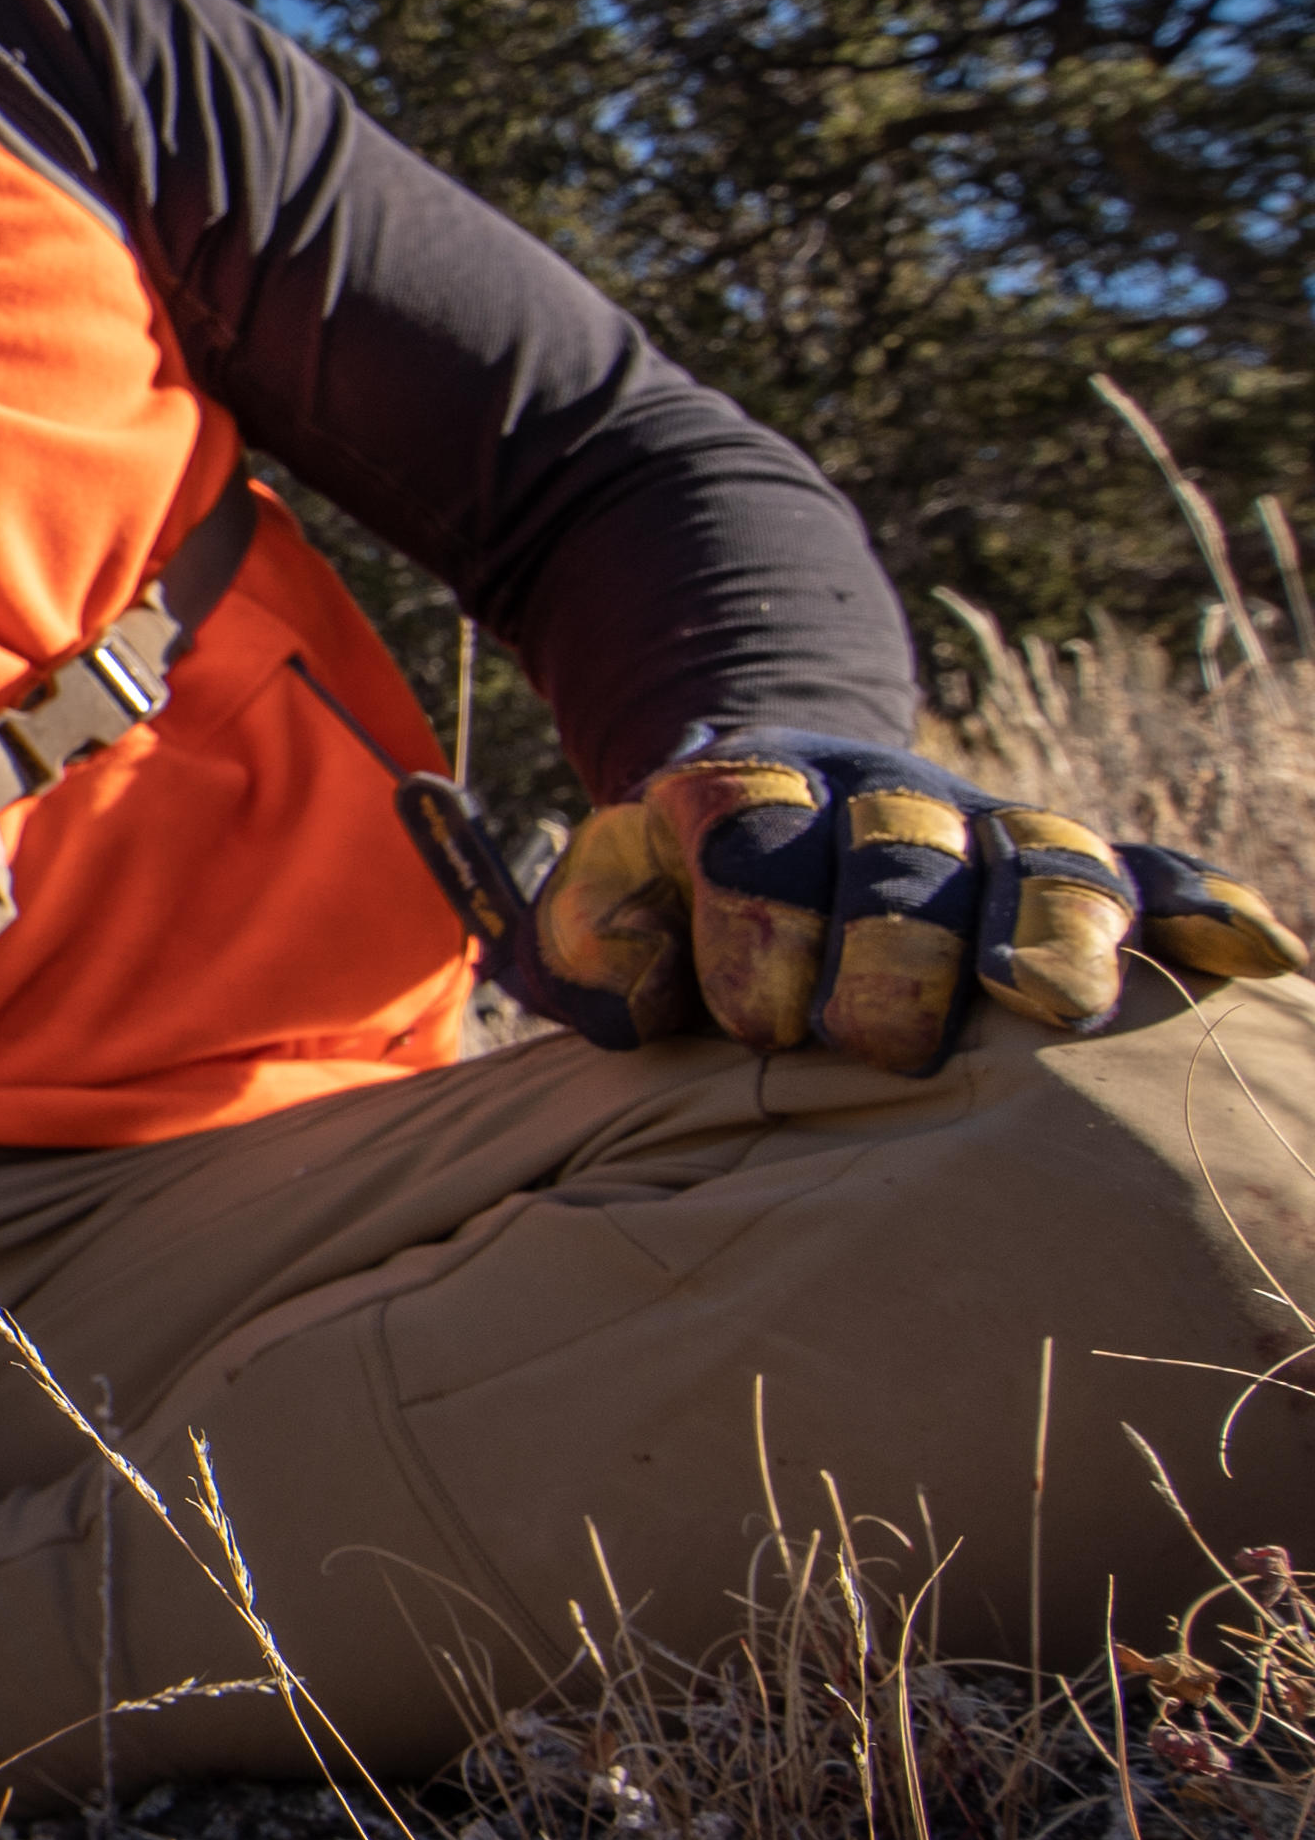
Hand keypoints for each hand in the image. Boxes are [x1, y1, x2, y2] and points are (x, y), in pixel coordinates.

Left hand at [503, 728, 1302, 1070]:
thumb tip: (648, 995)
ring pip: (1037, 857)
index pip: (755, 839)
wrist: (749, 807)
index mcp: (746, 795)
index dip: (756, 927)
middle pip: (904, 856)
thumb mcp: (598, 906)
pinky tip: (1256, 958)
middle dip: (892, 953)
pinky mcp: (1060, 866)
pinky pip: (1151, 872)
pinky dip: (1202, 906)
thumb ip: (591, 938)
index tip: (758, 1021)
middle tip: (877, 1044)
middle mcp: (878, 800)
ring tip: (1049, 1002)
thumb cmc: (671, 909)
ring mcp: (984, 826)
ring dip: (1049, 927)